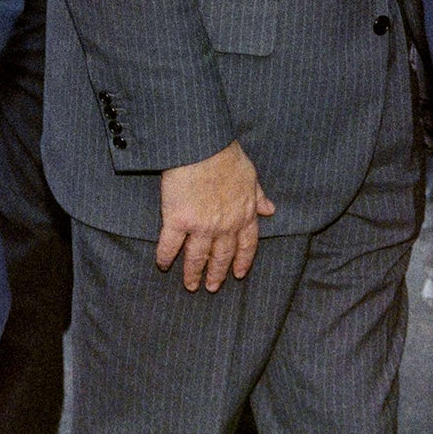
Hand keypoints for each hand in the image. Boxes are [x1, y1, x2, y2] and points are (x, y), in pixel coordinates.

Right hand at [156, 141, 275, 292]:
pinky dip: (165, 257)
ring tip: (190, 285)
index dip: (242, 261)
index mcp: (244, 214)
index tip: (238, 274)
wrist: (203, 146)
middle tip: (212, 287)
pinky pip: (169, 245)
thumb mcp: (250, 175)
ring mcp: (200, 226)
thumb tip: (270, 210)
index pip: (247, 245)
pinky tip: (162, 264)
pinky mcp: (177, 220)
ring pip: (197, 257)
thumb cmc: (227, 154)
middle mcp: (224, 226)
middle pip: (221, 256)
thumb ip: (258, 196)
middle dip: (217, 274)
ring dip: (193, 273)